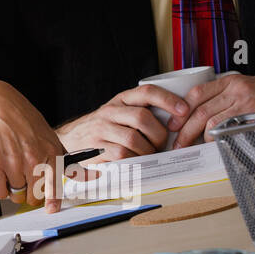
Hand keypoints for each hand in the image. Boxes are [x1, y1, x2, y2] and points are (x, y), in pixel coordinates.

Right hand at [0, 70, 65, 210]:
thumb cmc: (24, 120)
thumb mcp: (51, 136)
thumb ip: (65, 160)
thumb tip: (88, 176)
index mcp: (52, 153)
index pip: (55, 186)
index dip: (53, 201)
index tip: (51, 209)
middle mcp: (35, 160)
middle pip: (33, 196)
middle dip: (29, 192)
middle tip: (25, 179)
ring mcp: (15, 163)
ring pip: (16, 195)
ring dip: (13, 187)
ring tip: (12, 169)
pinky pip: (0, 192)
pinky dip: (0, 188)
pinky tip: (2, 174)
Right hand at [57, 85, 190, 160]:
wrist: (70, 140)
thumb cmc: (103, 129)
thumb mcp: (119, 113)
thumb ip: (141, 113)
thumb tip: (177, 123)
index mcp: (121, 100)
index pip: (147, 92)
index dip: (168, 99)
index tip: (184, 110)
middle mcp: (110, 112)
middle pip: (143, 118)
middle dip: (159, 134)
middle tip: (161, 144)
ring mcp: (102, 130)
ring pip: (134, 139)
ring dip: (147, 151)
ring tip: (148, 155)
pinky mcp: (97, 149)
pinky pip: (122, 155)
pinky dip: (135, 160)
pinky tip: (136, 161)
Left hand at [169, 71, 254, 147]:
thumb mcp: (246, 86)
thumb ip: (225, 95)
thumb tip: (200, 113)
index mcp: (231, 81)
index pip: (197, 94)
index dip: (182, 110)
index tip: (173, 123)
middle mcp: (237, 90)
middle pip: (201, 111)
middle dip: (185, 129)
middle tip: (178, 142)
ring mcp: (247, 104)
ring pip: (213, 123)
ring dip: (200, 138)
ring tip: (193, 146)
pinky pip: (231, 131)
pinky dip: (219, 140)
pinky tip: (214, 146)